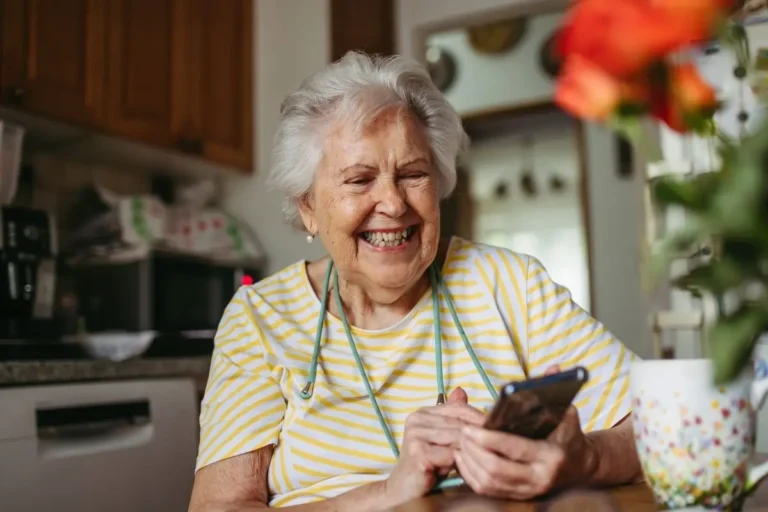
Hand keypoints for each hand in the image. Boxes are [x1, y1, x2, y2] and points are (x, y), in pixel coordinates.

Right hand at [384, 387, 484, 504]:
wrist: (404, 487)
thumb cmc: (428, 463)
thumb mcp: (442, 438)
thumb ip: (452, 416)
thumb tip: (461, 390)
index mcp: (422, 412)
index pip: (458, 408)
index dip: (479, 417)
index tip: (495, 428)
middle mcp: (416, 419)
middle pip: (459, 424)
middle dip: (478, 437)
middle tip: (493, 447)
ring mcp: (415, 435)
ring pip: (457, 439)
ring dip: (469, 452)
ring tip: (475, 460)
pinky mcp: (418, 453)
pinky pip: (451, 455)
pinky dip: (459, 463)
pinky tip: (458, 470)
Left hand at [455, 366, 598, 498]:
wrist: (580, 467)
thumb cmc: (569, 436)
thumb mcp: (567, 413)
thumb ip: (557, 390)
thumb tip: (554, 368)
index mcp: (550, 455)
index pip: (514, 448)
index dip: (488, 439)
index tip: (469, 428)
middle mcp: (539, 477)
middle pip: (496, 469)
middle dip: (473, 451)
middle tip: (461, 434)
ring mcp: (529, 490)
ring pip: (489, 482)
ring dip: (469, 464)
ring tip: (459, 444)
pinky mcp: (519, 496)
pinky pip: (489, 491)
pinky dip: (471, 476)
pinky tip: (464, 459)